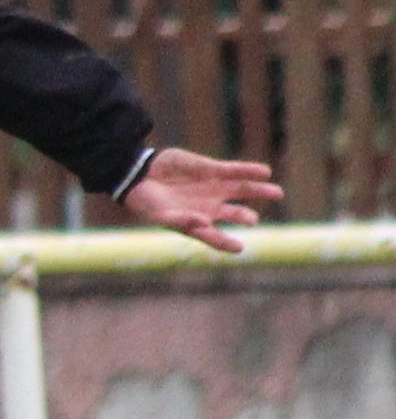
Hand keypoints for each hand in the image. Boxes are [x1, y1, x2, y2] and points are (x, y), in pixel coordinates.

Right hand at [121, 147, 282, 254]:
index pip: (216, 238)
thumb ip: (182, 220)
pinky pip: (234, 171)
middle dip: (247, 216)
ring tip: (278, 192)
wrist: (140, 177)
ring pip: (242, 190)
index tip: (239, 249)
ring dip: (260, 191)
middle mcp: (210, 208)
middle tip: (253, 220)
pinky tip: (265, 172)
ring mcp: (213, 188)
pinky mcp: (211, 169)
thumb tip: (205, 222)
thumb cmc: (147, 203)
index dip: (227, 244)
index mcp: (198, 224)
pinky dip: (249, 171)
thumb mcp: (161, 216)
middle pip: (237, 213)